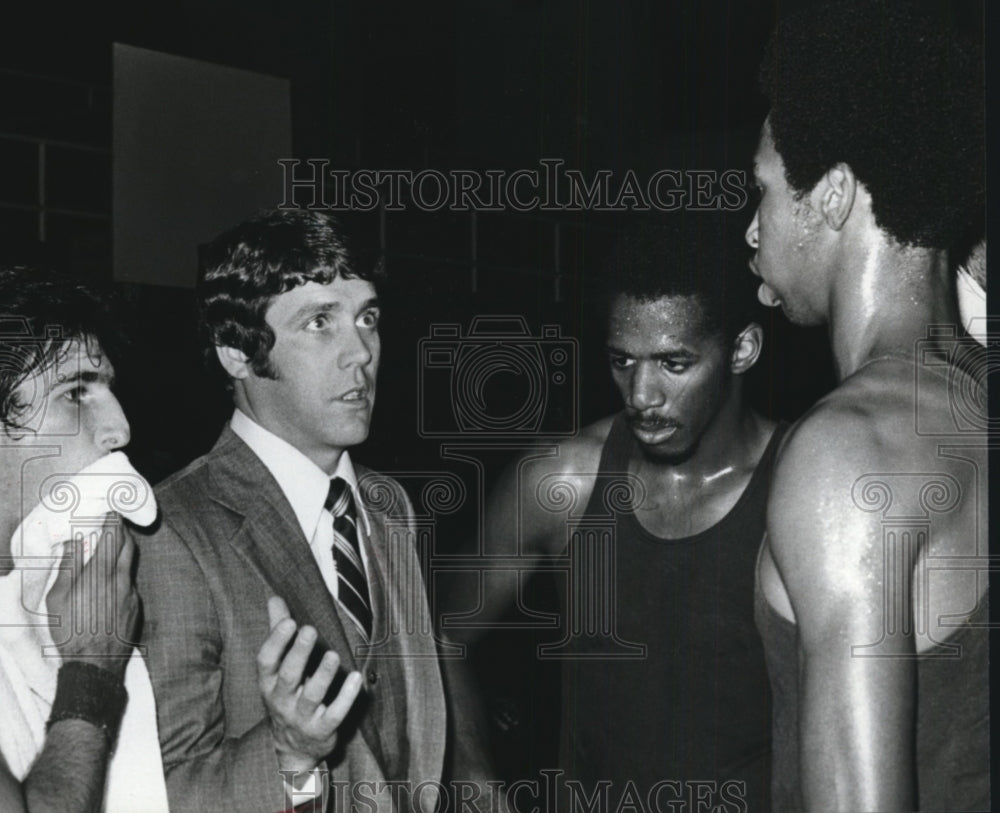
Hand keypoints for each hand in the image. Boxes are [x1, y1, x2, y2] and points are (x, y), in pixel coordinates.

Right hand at [47, 513, 138, 679]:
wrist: (95, 663)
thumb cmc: (71, 631)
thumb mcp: (58, 598)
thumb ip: (69, 566)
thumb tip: (75, 542)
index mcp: (102, 573)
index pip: (114, 536)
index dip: (114, 520)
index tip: (112, 510)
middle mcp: (122, 579)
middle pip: (128, 546)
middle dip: (122, 532)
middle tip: (114, 524)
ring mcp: (132, 593)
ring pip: (130, 565)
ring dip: (122, 553)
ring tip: (110, 550)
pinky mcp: (136, 607)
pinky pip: (130, 584)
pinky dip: (121, 576)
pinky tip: (109, 584)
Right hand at [257, 596, 362, 776]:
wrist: (291, 748)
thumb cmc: (286, 694)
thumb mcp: (278, 668)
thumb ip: (278, 633)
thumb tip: (274, 598)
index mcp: (268, 682)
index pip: (266, 661)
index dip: (275, 642)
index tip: (288, 621)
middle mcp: (281, 700)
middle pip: (288, 676)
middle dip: (299, 653)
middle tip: (309, 629)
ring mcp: (301, 717)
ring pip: (312, 696)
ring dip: (323, 675)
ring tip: (333, 655)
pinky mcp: (321, 730)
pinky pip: (334, 714)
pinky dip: (346, 698)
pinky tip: (357, 679)